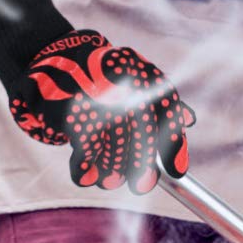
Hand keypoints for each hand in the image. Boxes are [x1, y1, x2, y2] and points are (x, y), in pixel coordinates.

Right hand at [8, 29, 195, 194]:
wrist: (52, 57)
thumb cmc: (104, 76)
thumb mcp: (136, 78)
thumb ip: (162, 100)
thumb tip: (189, 120)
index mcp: (142, 68)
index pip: (168, 106)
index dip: (176, 141)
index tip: (177, 171)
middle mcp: (122, 75)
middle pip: (142, 124)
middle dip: (143, 161)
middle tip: (142, 185)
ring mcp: (95, 88)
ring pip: (112, 137)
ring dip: (113, 167)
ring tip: (111, 182)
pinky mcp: (67, 104)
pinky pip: (83, 143)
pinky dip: (86, 166)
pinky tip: (88, 177)